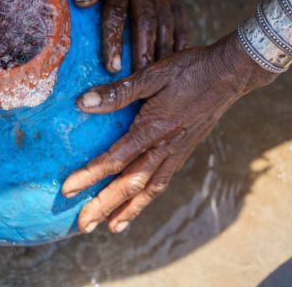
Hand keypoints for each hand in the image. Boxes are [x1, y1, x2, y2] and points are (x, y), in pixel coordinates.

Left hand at [61, 32, 275, 233]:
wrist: (229, 74)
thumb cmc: (189, 70)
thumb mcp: (151, 75)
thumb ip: (118, 92)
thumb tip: (83, 103)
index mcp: (153, 128)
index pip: (115, 159)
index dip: (89, 176)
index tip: (67, 190)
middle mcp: (164, 147)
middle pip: (130, 184)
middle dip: (104, 205)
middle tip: (83, 225)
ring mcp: (176, 152)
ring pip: (149, 189)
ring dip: (127, 210)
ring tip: (109, 228)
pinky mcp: (183, 151)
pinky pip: (163, 182)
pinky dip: (148, 198)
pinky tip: (137, 205)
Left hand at [73, 0, 188, 72]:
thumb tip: (83, 1)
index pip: (116, 14)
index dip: (113, 41)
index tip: (112, 66)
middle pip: (146, 24)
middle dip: (142, 54)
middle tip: (139, 84)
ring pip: (166, 21)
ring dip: (163, 49)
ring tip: (160, 77)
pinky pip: (178, 12)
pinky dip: (181, 34)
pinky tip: (180, 53)